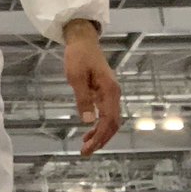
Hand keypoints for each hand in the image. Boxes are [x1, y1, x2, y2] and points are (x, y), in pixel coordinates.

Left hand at [63, 19, 121, 156]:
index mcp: (110, 90)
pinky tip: (89, 130)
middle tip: (86, 152)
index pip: (109, 120)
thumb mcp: (76, 77)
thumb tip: (89, 121)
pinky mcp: (106, 91)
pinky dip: (99, 124)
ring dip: (101, 134)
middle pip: (113, 123)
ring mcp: (111, 93)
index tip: (88, 148)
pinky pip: (106, 112)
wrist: (83, 39)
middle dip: (101, 139)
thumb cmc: (78, 55)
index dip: (100, 136)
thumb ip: (83, 99)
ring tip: (87, 146)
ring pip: (111, 120)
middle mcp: (114, 93)